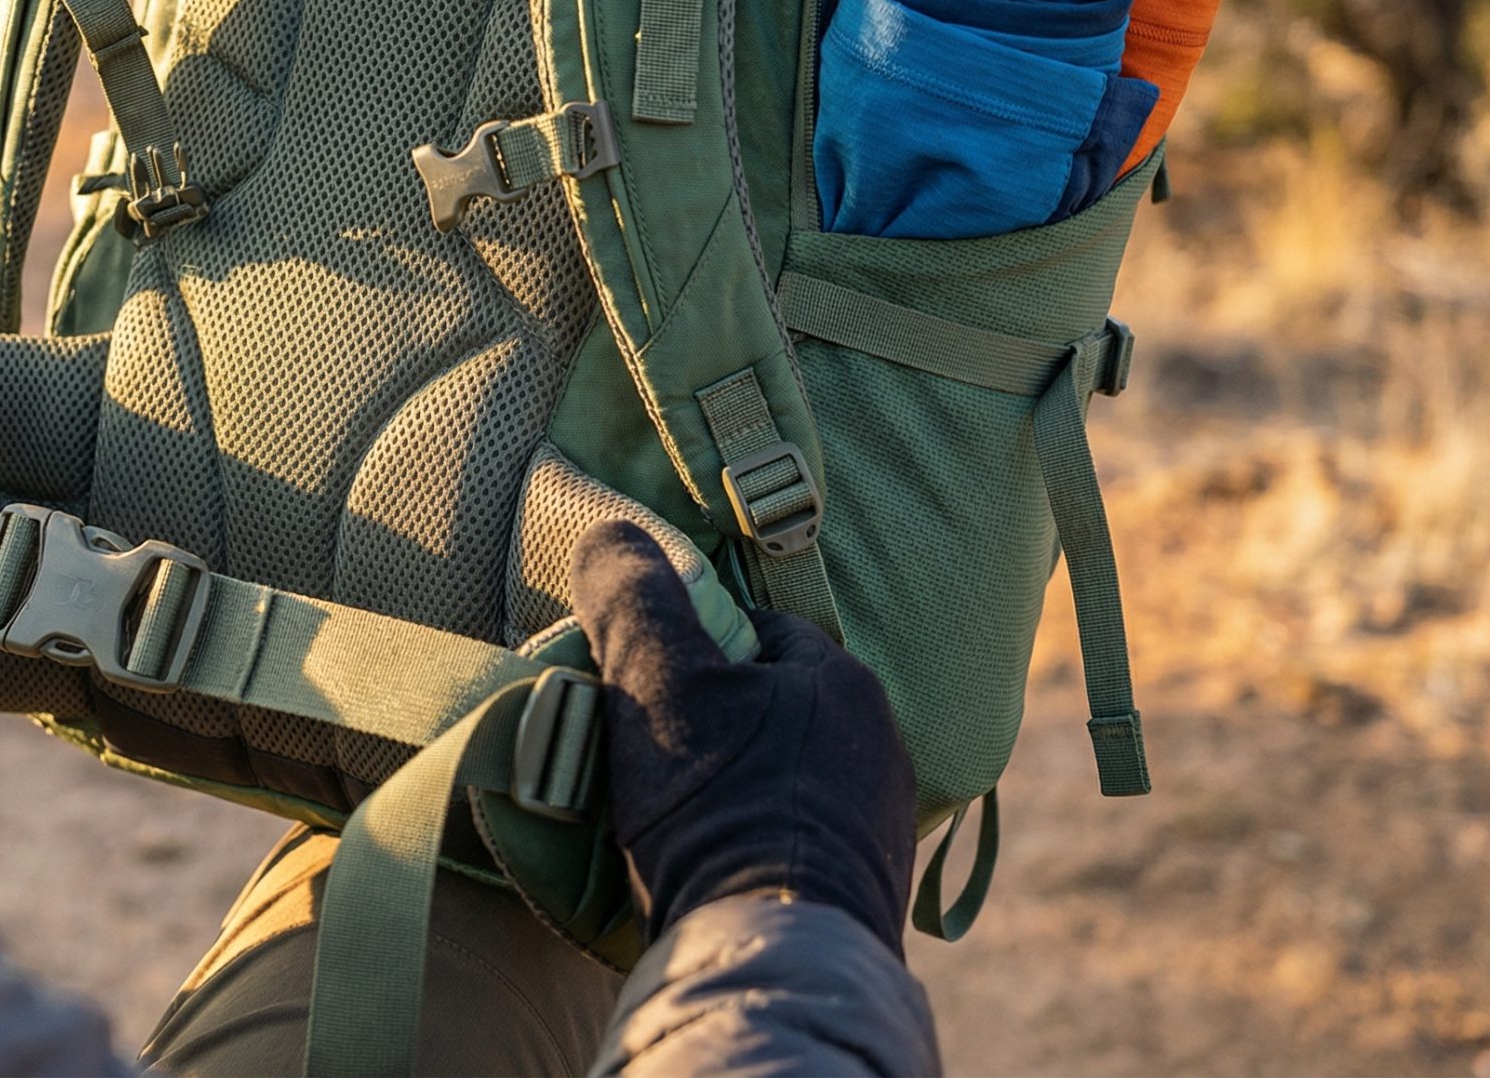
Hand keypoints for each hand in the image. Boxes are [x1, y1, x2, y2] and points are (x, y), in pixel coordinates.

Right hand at [568, 520, 917, 953]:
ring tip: (668, 814)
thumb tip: (611, 531)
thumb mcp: (655, 683)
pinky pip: (792, 837)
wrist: (770, 958)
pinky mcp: (863, 891)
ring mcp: (878, 823)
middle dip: (709, 719)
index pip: (753, 629)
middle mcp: (878, 746)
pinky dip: (749, 838)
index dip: (685, 646)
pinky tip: (708, 862)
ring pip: (782, 773)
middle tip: (642, 751)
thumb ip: (633, 599)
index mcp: (841, 682)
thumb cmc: (717, 808)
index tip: (636, 683)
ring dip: (730, 783)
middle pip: (768, 704)